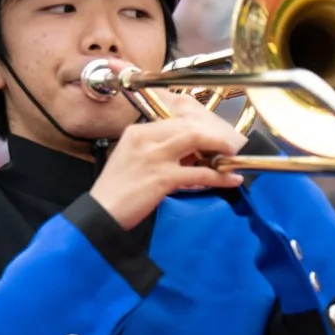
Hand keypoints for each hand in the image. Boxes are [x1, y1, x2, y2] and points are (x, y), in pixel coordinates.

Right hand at [88, 90, 244, 228]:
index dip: (198, 128)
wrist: (101, 213)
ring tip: (232, 156)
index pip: (175, 121)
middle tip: (226, 145)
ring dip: (220, 146)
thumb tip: (188, 154)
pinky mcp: (163, 177)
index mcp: (137, 133)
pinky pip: (201, 173)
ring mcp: (154, 157)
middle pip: (188, 126)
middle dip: (212, 134)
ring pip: (197, 140)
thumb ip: (155, 150)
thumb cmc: (116, 190)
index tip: (211, 136)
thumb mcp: (131, 159)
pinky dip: (220, 176)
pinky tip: (231, 179)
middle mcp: (145, 140)